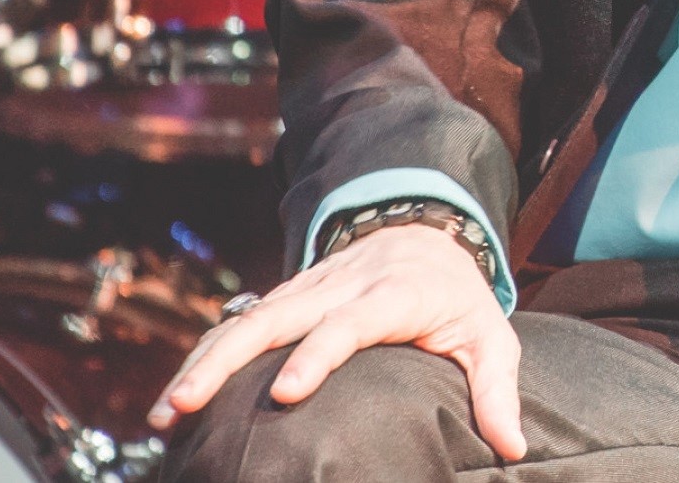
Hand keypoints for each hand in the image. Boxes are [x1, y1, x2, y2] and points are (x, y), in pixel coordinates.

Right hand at [145, 224, 525, 460]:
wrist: (426, 230)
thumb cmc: (458, 299)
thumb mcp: (491, 336)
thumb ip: (497, 390)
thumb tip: (512, 448)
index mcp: (391, 295)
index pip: (348, 324)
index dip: (316, 355)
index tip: (286, 393)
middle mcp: (339, 286)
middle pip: (274, 318)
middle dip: (227, 361)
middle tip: (185, 404)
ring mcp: (306, 288)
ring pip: (245, 319)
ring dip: (202, 363)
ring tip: (165, 412)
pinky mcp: (287, 297)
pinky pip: (239, 323)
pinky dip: (205, 356)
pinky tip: (174, 397)